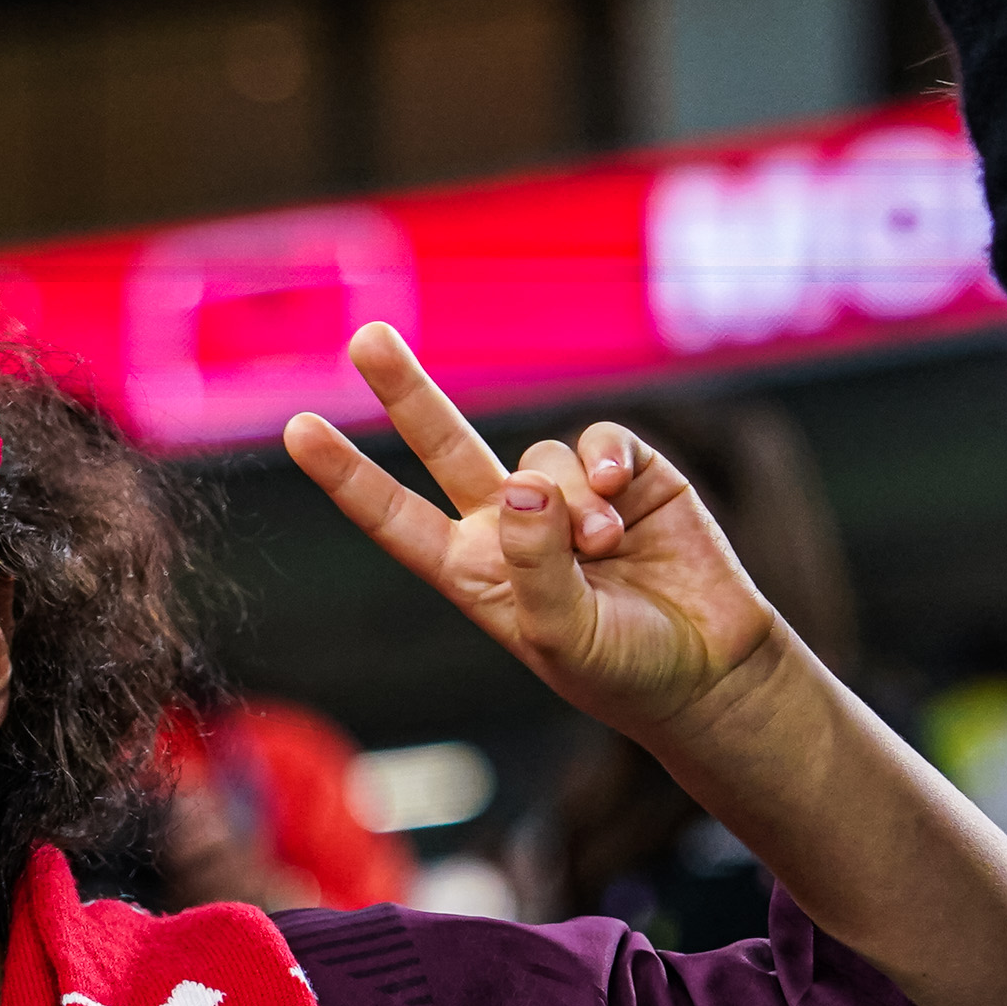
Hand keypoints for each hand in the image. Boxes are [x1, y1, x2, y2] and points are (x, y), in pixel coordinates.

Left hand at [284, 323, 777, 741]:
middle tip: (364, 338)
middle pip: (444, 445)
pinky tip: (620, 499)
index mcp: (471, 571)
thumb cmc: (621, 667)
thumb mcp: (564, 636)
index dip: (348, 475)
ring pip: (540, 458)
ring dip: (570, 503)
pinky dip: (605, 464)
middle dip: (406, 390)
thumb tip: (520, 487)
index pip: (395, 518)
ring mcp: (561, 495)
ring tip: (605, 548)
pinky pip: (597, 442)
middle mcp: (505, 525)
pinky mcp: (623, 474)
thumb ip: (535, 566)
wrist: (708, 666)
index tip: (298, 429)